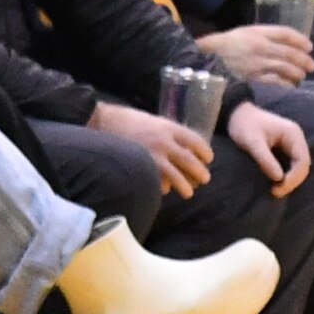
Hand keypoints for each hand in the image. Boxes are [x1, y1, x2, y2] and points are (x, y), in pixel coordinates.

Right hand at [86, 97, 218, 192]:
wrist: (105, 122)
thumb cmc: (131, 121)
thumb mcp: (156, 121)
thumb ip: (170, 134)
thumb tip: (186, 148)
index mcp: (170, 128)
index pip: (196, 141)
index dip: (205, 152)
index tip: (208, 159)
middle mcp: (165, 142)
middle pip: (190, 161)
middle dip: (200, 173)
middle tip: (205, 179)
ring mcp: (153, 156)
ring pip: (177, 177)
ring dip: (185, 186)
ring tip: (189, 192)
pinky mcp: (142, 168)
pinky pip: (157, 182)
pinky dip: (163, 187)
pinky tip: (165, 189)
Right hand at [195, 21, 313, 85]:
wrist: (207, 58)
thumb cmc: (229, 44)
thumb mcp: (247, 32)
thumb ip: (266, 35)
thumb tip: (290, 42)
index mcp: (257, 32)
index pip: (285, 33)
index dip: (300, 40)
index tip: (310, 46)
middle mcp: (259, 47)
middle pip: (288, 53)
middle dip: (303, 60)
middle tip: (311, 65)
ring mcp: (256, 64)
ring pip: (284, 68)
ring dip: (297, 73)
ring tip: (302, 76)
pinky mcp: (252, 78)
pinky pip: (274, 82)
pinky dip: (285, 84)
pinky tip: (291, 86)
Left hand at [226, 98, 307, 189]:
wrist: (236, 114)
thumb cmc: (244, 125)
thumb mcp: (252, 142)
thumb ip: (266, 160)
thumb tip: (279, 178)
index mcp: (293, 134)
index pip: (303, 161)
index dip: (294, 177)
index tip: (279, 188)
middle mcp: (296, 139)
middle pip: (303, 165)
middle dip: (292, 181)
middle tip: (275, 192)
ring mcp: (292, 143)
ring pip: (298, 166)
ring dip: (290, 180)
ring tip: (275, 190)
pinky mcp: (285, 148)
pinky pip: (291, 164)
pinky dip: (286, 175)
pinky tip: (275, 182)